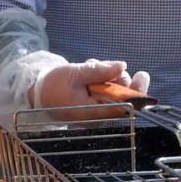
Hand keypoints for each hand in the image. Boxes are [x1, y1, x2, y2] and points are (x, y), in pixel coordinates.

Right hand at [32, 59, 148, 120]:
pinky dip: (103, 79)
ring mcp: (98, 110)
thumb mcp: (74, 74)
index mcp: (93, 112)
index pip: (123, 106)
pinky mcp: (96, 105)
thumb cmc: (52, 87)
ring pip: (116, 91)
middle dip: (118, 77)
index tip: (141, 76)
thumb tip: (122, 66)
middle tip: (106, 67)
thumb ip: (99, 71)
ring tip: (91, 68)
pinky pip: (108, 91)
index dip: (136, 92)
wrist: (38, 94)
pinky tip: (90, 74)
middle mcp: (99, 115)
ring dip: (109, 76)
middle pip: (122, 96)